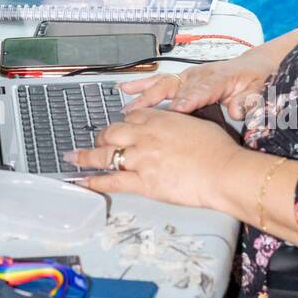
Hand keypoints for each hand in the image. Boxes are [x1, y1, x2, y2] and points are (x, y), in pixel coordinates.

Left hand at [64, 107, 242, 207]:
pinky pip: (112, 180)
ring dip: (86, 156)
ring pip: (105, 155)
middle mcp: (145, 135)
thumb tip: (174, 128)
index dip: (123, 122)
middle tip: (96, 143)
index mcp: (160, 119)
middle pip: (112, 132)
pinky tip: (82, 181)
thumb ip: (179, 124)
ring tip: (74, 157)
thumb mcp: (198, 124)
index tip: (120, 127)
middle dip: (102, 138)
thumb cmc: (219, 150)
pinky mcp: (142, 182)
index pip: (132, 116)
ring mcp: (141, 159)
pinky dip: (94, 181)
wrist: (223, 171)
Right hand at [120, 51, 277, 121]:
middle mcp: (200, 75)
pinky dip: (143, 84)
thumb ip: (248, 100)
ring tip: (126, 107)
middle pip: (175, 87)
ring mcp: (190, 76)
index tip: (177, 111)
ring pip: (163, 83)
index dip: (187, 101)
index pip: (200, 91)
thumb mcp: (259, 90)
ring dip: (144, 94)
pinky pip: (160, 81)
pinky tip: (126, 89)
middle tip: (140, 113)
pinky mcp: (184, 79)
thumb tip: (236, 109)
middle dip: (156, 100)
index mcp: (219, 78)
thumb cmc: (255, 78)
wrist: (255, 66)